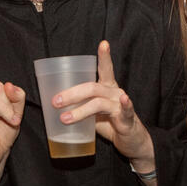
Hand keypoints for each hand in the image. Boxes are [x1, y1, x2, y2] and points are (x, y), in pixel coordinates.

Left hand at [52, 41, 154, 171]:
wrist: (131, 143)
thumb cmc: (111, 124)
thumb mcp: (93, 114)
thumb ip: (80, 107)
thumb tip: (55, 107)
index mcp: (107, 88)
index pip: (105, 69)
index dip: (104, 56)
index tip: (103, 43)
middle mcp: (115, 93)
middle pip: (92, 87)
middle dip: (71, 93)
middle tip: (55, 101)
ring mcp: (121, 105)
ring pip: (99, 102)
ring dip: (80, 111)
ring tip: (65, 118)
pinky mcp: (127, 119)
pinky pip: (125, 110)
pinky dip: (125, 104)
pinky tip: (124, 99)